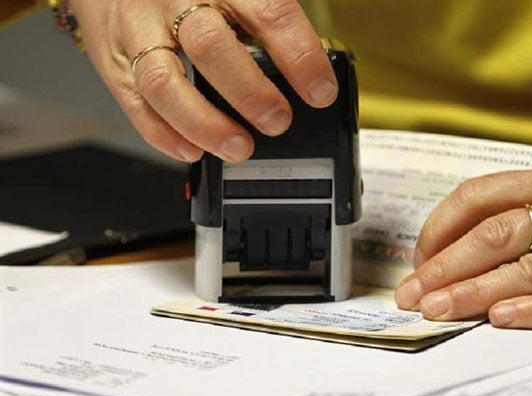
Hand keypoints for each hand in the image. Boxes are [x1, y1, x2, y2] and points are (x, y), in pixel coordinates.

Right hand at [69, 0, 337, 161]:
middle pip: (211, 47)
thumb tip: (308, 72)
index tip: (320, 91)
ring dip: (206, 124)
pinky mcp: (114, 61)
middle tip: (278, 121)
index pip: (269, 14)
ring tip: (239, 147)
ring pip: (165, 83)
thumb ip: (263, 19)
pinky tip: (193, 149)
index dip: (300, 56)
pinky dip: (166, 135)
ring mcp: (139, 29)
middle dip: (250, 93)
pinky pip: (137, 104)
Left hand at [395, 162, 531, 327]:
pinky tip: (502, 320)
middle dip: (443, 268)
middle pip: (492, 237)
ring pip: (525, 270)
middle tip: (412, 294)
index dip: (439, 228)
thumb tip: (467, 236)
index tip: (419, 256)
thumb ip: (529, 204)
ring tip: (437, 309)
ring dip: (473, 293)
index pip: (478, 197)